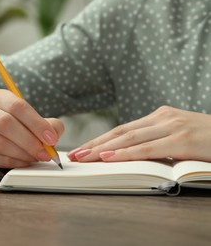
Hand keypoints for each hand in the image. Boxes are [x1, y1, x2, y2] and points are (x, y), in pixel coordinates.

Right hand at [0, 89, 63, 173]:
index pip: (17, 106)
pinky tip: (23, 162)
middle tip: (44, 153)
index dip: (36, 123)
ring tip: (35, 158)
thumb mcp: (32, 120)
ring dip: (22, 153)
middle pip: (5, 123)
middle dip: (29, 141)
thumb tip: (53, 136)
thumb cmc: (14, 126)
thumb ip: (48, 125)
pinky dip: (13, 162)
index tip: (51, 138)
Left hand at [67, 106, 210, 162]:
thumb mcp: (178, 137)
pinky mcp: (182, 139)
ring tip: (84, 157)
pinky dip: (127, 153)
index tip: (82, 149)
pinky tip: (109, 157)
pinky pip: (148, 148)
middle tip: (75, 154)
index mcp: (159, 116)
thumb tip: (129, 154)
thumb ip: (156, 141)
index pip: (122, 129)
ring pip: (130, 138)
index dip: (100, 140)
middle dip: (95, 144)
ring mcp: (173, 126)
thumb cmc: (208, 140)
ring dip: (103, 149)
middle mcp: (162, 118)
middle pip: (121, 132)